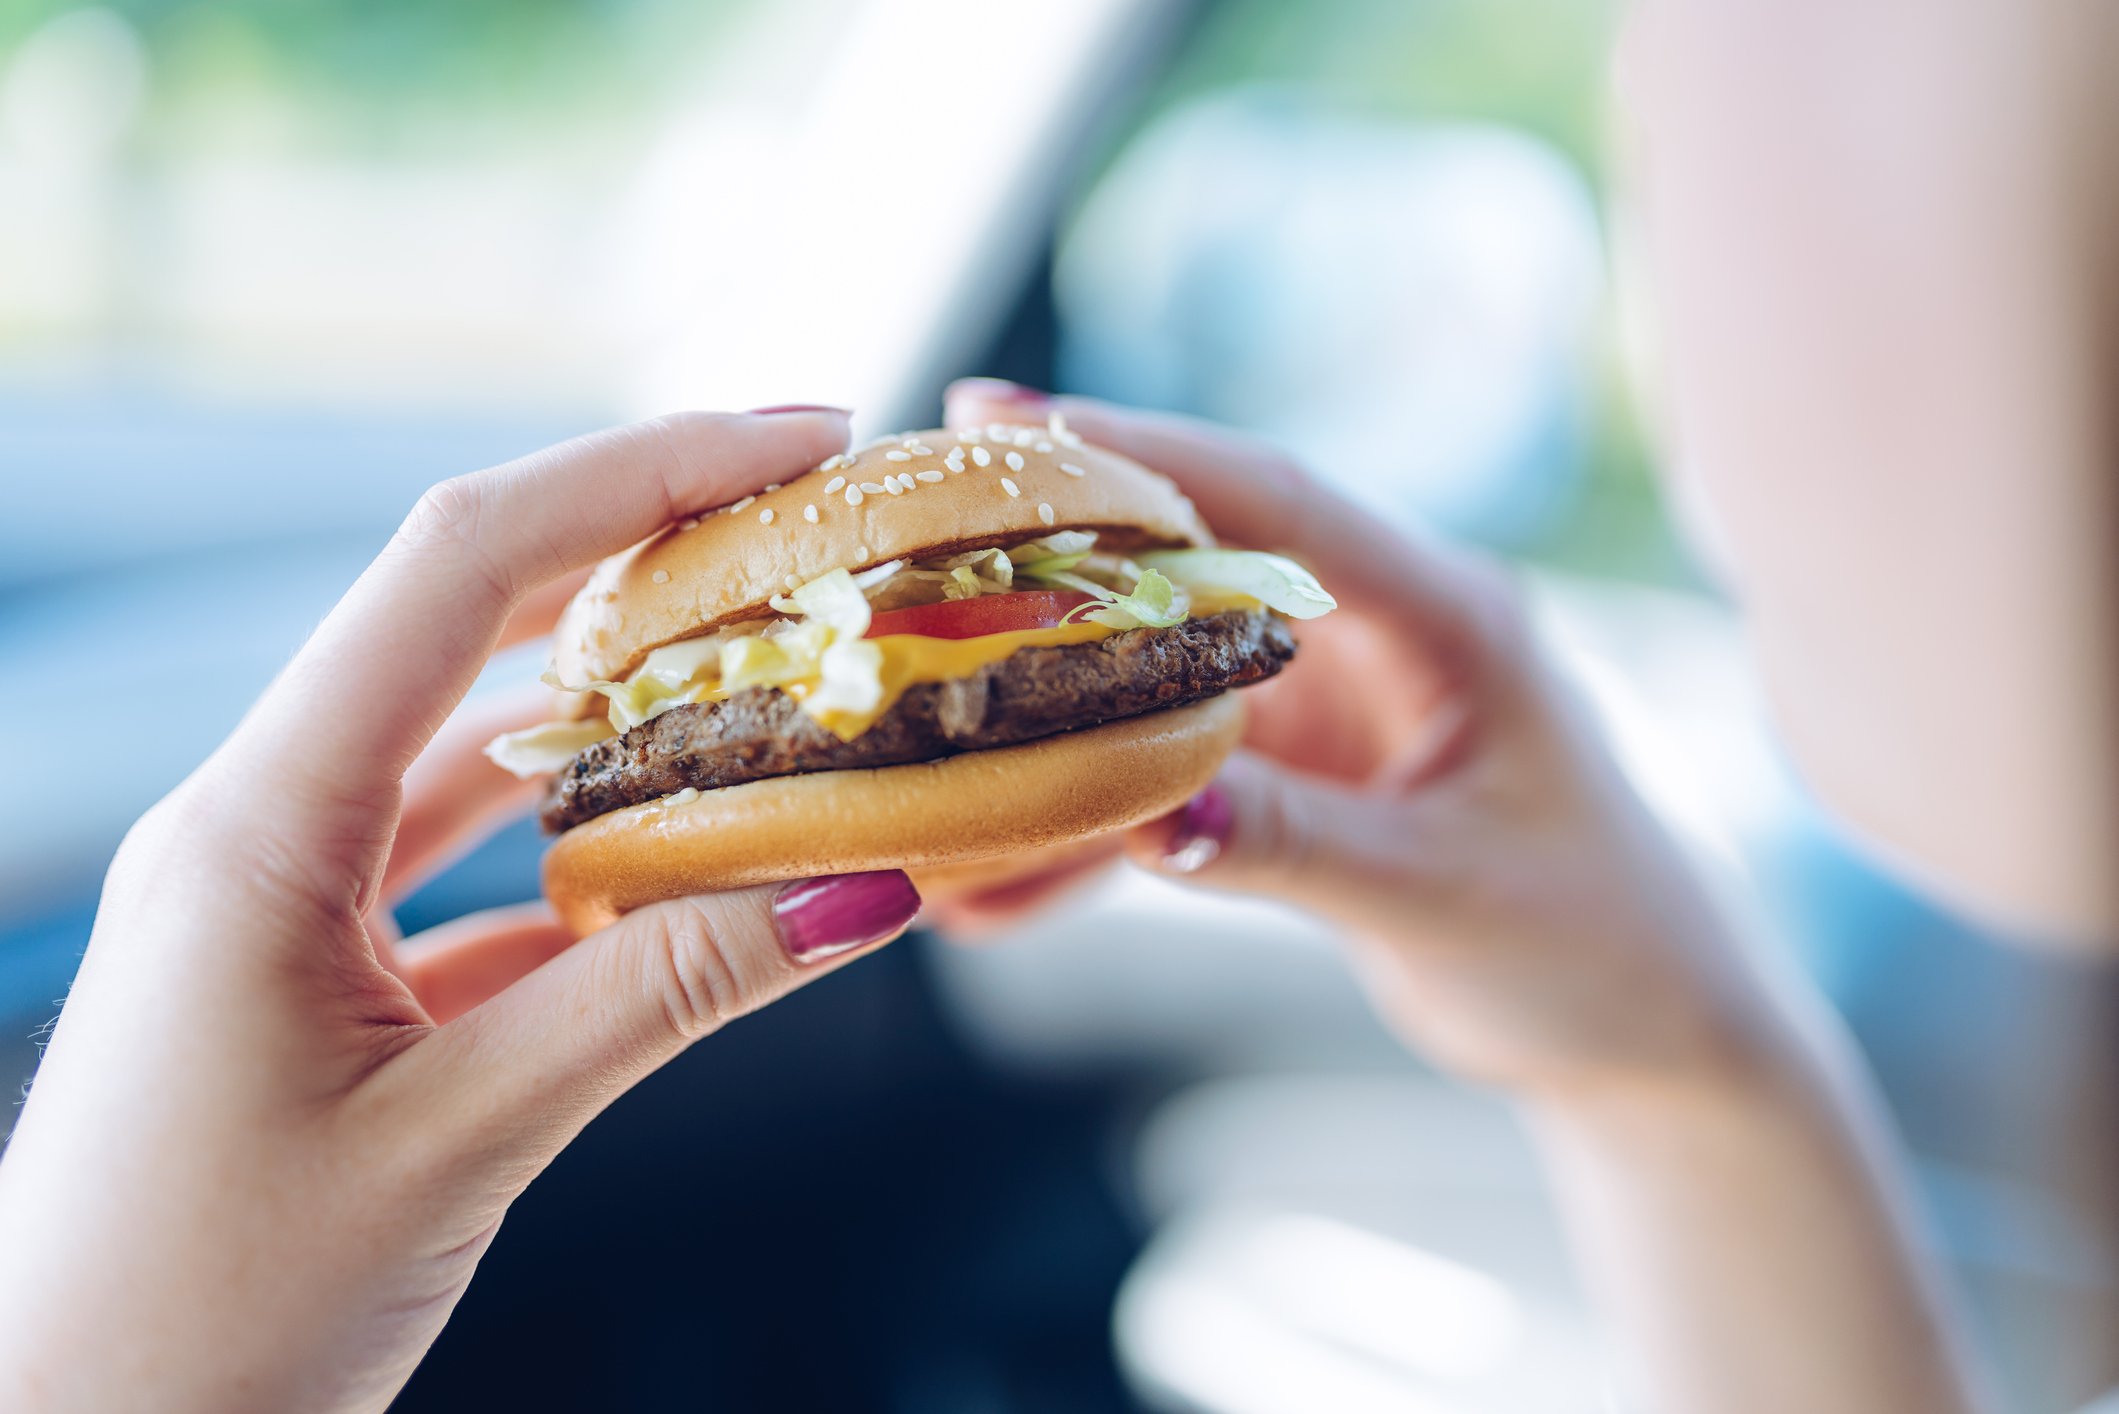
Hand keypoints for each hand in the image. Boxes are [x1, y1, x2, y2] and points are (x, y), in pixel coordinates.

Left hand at [0, 410, 922, 1413]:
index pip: (458, 570)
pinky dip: (591, 847)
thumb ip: (661, 1001)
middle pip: (470, 621)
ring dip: (625, 704)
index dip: (636, 475)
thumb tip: (864, 895)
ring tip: (777, 668)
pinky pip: (472, 868)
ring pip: (477, 748)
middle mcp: (263, 830)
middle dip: (645, 554)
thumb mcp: (457, 1144)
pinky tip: (693, 848)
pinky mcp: (320, 981)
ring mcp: (287, 903)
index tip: (797, 435)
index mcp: (257, 826)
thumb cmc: (196, 1326)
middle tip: (811, 521)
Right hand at [945, 384, 1992, 1413]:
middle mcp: (1380, 636)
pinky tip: (1001, 892)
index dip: (1140, 453)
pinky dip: (1096, 832)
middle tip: (907, 539)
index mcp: (1447, 617)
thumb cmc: (1596, 947)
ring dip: (1052, 725)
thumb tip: (1147, 814)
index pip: (1277, 500)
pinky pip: (1173, 784)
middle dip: (1050, 564)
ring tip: (922, 750)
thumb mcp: (1443, 895)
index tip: (1005, 422)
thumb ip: (1297, 844)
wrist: (1651, 1036)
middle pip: (1190, 570)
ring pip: (1158, 686)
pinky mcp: (1304, 777)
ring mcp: (1333, 705)